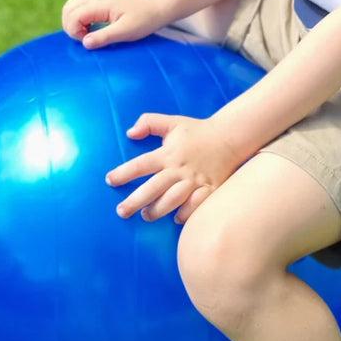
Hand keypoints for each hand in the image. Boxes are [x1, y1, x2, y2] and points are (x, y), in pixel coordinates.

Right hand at [62, 0, 160, 48]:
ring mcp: (97, 0)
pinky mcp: (101, 4)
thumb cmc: (144, 19)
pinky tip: (91, 29)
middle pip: (68, 9)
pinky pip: (80, 7)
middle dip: (71, 27)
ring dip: (73, 22)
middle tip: (87, 39)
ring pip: (71, 6)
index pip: (73, 16)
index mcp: (100, 5)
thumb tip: (85, 43)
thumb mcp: (126, 31)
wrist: (158, 7)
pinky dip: (79, 19)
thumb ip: (105, 37)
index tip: (90, 41)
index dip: (75, 32)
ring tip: (88, 34)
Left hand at [106, 113, 243, 223]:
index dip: (123, 174)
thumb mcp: (173, 122)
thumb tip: (130, 133)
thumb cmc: (198, 131)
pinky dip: (185, 214)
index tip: (110, 181)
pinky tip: (175, 218)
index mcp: (168, 154)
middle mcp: (179, 169)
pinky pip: (195, 206)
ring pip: (172, 200)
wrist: (231, 136)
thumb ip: (149, 122)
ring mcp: (195, 181)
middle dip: (134, 202)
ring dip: (157, 211)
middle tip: (121, 212)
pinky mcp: (210, 189)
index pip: (140, 165)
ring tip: (146, 216)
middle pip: (153, 188)